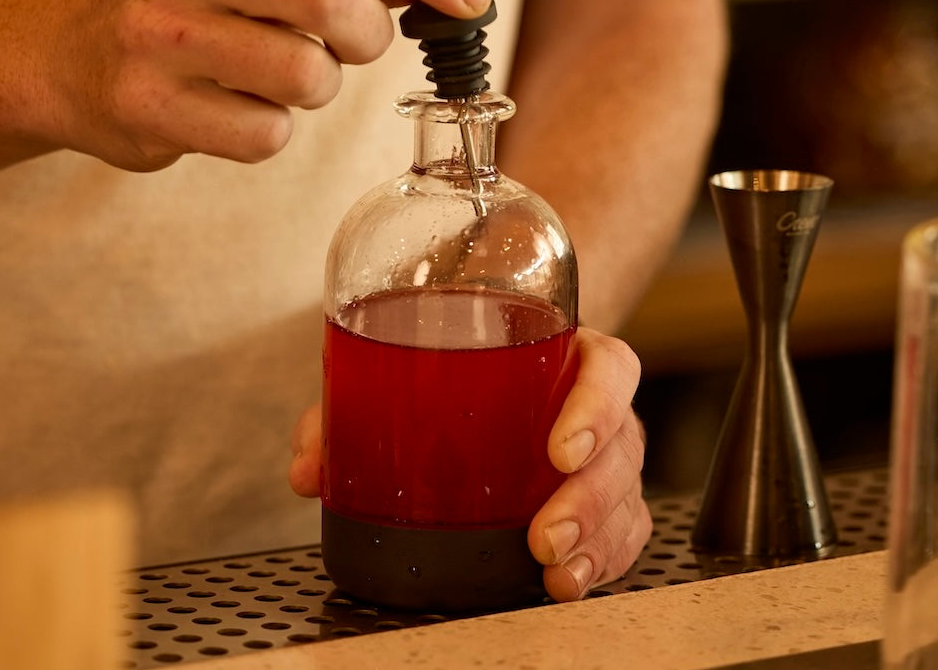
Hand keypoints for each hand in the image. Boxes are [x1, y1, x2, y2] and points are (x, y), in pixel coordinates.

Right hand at [47, 0, 491, 170]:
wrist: (63, 48)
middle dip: (371, 32)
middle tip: (357, 41)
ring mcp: (156, 34)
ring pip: (307, 76)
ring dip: (317, 86)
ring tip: (273, 71)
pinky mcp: (147, 105)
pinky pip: (266, 136)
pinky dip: (270, 130)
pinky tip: (233, 106)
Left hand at [288, 327, 651, 603]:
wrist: (500, 365)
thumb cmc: (461, 365)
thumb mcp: (410, 369)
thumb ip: (354, 410)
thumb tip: (308, 469)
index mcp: (566, 355)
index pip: (609, 370)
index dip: (596, 407)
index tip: (559, 450)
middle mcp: (598, 405)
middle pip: (624, 445)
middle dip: (590, 498)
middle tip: (542, 535)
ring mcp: (608, 455)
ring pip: (628, 496)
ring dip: (598, 538)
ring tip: (555, 572)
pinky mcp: (607, 499)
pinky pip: (625, 530)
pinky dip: (603, 560)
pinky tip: (568, 582)